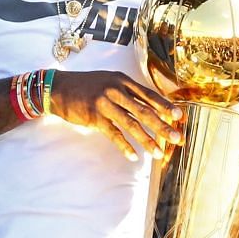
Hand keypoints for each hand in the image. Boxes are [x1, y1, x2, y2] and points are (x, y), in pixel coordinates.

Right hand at [46, 71, 182, 161]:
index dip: (165, 106)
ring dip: (147, 140)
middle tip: (176, 138)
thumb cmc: (87, 86)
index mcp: (122, 80)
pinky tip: (133, 156)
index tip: (179, 117)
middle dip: (162, 126)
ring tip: (158, 152)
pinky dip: (124, 147)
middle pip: (144, 110)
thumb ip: (127, 91)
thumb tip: (149, 106)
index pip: (149, 94)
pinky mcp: (94, 117)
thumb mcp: (109, 81)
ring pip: (131, 124)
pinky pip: (113, 135)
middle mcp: (116, 90)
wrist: (59, 89)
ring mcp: (105, 104)